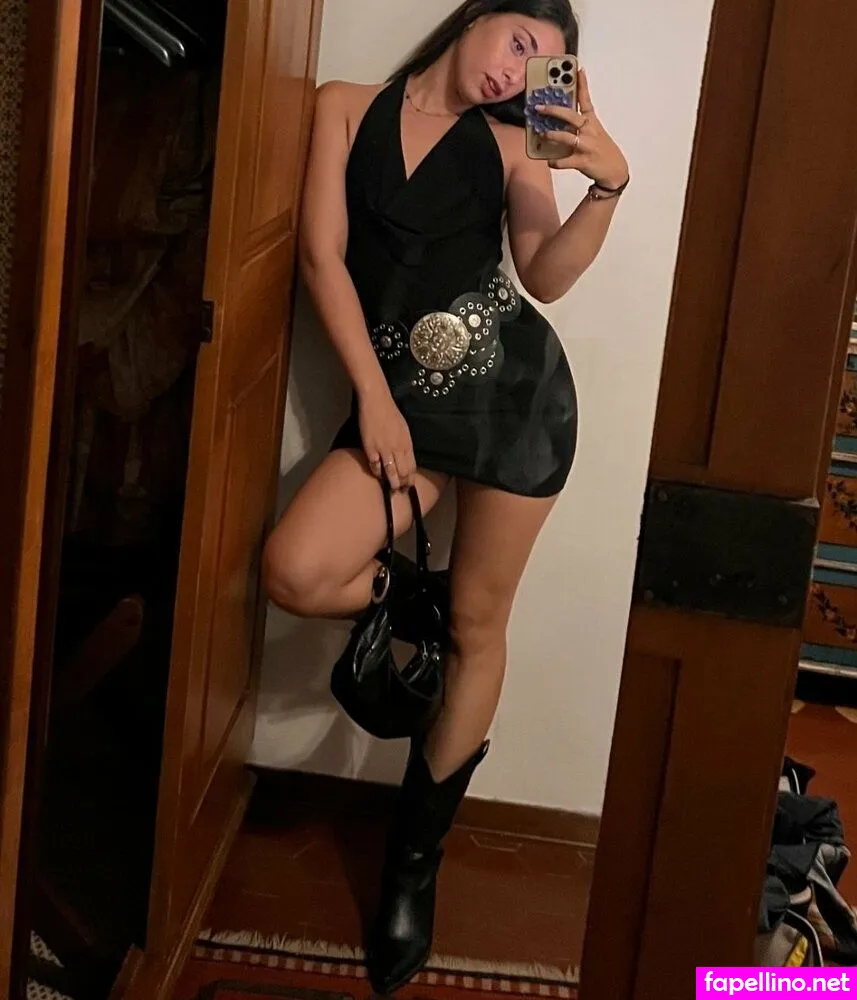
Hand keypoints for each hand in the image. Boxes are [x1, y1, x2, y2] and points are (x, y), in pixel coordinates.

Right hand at [358, 392, 415, 490]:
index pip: (411, 467)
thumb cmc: (391, 413)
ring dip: (391, 482)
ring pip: (390, 472)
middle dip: (402, 484)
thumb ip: (405, 445)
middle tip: (400, 491)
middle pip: (402, 472)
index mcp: (407, 444)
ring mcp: (384, 449)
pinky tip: (378, 475)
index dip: (410, 479)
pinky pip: (375, 466)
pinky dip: (377, 472)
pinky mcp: (370, 448)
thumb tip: (405, 457)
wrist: (376, 402)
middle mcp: (397, 449)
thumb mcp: (404, 429)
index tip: (409, 486)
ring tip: (392, 489)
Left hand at [536, 68, 628, 187]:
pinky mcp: (583, 161)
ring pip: (566, 137)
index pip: (586, 99)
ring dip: (552, 135)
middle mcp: (589, 130)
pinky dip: (555, 161)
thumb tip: (556, 121)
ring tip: (542, 134)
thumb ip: (578, 125)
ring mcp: (586, 146)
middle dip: (554, 110)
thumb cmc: (601, 149)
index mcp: (592, 121)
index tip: (578, 69)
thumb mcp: (594, 132)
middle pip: (571, 116)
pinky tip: (549, 161)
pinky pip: (565, 161)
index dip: (582, 84)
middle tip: (539, 107)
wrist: (615, 170)